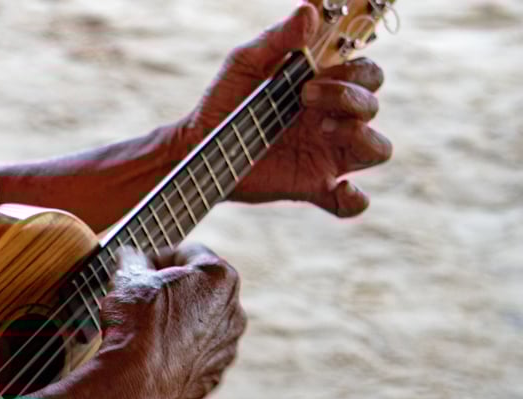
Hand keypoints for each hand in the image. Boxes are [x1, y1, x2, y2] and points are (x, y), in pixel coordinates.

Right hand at [97, 244, 246, 398]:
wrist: (134, 382)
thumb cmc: (136, 324)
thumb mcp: (128, 277)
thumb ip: (134, 259)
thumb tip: (132, 258)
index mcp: (219, 277)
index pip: (188, 252)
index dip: (159, 256)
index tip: (140, 266)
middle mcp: (233, 310)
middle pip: (200, 288)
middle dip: (173, 289)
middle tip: (141, 295)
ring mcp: (227, 346)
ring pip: (200, 323)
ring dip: (178, 320)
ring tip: (145, 327)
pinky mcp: (214, 375)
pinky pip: (196, 355)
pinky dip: (179, 352)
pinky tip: (154, 353)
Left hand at [176, 3, 391, 217]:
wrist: (199, 146)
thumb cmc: (224, 99)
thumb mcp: (245, 62)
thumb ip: (278, 38)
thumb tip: (310, 10)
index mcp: (324, 87)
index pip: (367, 74)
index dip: (356, 71)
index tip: (317, 70)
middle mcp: (333, 120)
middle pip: (373, 105)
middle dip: (351, 98)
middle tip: (307, 97)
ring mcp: (327, 155)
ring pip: (378, 149)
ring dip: (360, 137)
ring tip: (321, 131)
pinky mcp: (313, 187)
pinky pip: (351, 201)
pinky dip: (353, 199)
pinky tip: (336, 187)